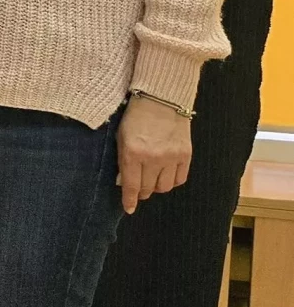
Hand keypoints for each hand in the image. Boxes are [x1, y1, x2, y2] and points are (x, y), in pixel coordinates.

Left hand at [116, 94, 192, 214]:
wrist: (160, 97)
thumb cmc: (136, 115)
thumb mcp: (121, 135)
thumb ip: (123, 160)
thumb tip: (124, 183)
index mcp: (132, 152)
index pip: (131, 186)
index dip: (130, 200)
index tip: (129, 208)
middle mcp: (152, 158)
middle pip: (148, 189)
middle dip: (142, 191)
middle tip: (140, 188)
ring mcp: (171, 157)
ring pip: (164, 187)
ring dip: (157, 186)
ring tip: (153, 178)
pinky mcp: (185, 155)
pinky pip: (179, 179)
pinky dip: (172, 180)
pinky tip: (166, 172)